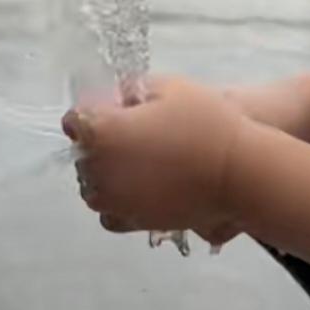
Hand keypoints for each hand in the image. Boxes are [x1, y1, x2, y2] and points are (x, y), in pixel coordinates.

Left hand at [62, 76, 242, 234]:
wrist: (235, 170)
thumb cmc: (203, 121)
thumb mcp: (167, 87)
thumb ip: (132, 90)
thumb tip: (117, 100)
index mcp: (102, 132)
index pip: (74, 120)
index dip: (90, 111)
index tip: (110, 108)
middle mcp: (100, 170)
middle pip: (81, 154)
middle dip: (96, 141)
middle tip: (128, 131)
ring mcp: (115, 201)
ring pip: (91, 186)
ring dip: (102, 172)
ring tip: (132, 159)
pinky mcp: (133, 223)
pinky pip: (108, 214)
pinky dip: (114, 201)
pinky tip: (135, 187)